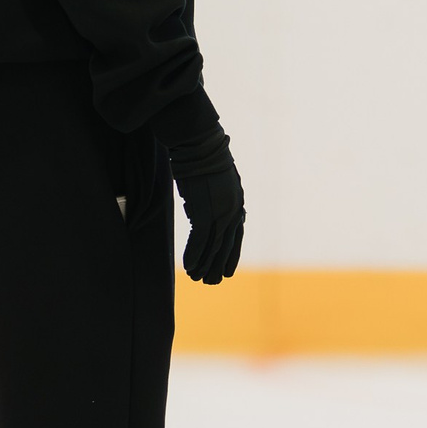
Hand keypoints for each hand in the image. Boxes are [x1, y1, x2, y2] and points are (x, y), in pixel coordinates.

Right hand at [168, 129, 243, 284]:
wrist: (199, 145)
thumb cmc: (203, 157)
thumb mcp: (215, 179)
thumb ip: (216, 195)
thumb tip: (206, 205)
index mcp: (236, 202)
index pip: (237, 234)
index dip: (232, 254)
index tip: (228, 270)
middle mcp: (232, 210)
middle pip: (227, 245)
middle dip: (219, 265)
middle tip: (212, 282)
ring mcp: (220, 212)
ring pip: (214, 247)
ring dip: (205, 265)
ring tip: (197, 279)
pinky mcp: (205, 212)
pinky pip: (201, 240)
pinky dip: (194, 255)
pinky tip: (189, 267)